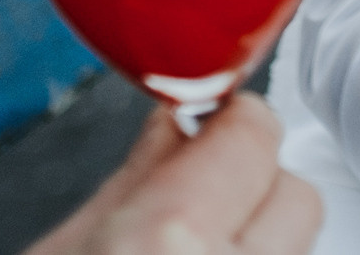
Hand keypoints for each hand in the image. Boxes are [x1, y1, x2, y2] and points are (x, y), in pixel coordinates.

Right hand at [25, 95, 320, 254]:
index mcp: (169, 239)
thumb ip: (131, 183)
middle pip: (298, 195)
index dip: (229, 119)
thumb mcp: (60, 252)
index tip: (206, 121)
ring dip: (256, 236)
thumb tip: (174, 129)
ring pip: (297, 245)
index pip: (255, 131)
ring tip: (191, 246)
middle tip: (196, 197)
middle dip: (253, 185)